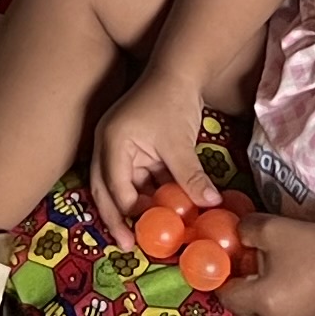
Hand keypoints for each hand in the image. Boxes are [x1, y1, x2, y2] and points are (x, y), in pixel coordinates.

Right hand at [87, 76, 217, 234]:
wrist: (180, 69)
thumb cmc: (172, 99)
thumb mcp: (179, 143)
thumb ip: (190, 176)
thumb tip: (208, 204)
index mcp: (111, 142)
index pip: (114, 186)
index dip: (124, 213)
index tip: (135, 237)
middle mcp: (109, 147)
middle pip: (106, 191)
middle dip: (115, 219)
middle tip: (127, 246)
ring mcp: (122, 148)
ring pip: (124, 186)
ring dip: (137, 208)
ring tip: (147, 235)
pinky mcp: (137, 149)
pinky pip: (141, 178)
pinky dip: (151, 194)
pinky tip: (166, 211)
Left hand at [222, 212, 314, 315]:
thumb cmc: (311, 245)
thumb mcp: (270, 228)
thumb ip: (242, 230)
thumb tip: (234, 236)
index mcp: (260, 302)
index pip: (223, 294)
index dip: (222, 274)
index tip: (228, 258)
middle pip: (239, 307)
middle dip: (238, 286)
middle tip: (246, 262)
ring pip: (257, 313)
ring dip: (255, 295)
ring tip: (268, 270)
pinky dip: (273, 301)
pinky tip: (286, 280)